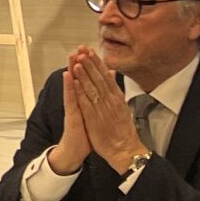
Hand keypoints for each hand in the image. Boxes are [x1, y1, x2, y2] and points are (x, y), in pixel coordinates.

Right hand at [46, 47, 96, 174]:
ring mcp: (74, 108)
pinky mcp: (72, 116)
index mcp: (87, 102)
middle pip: (79, 80)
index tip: (88, 51)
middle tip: (78, 48)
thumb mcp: (96, 114)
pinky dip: (70, 87)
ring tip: (72, 57)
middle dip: (79, 63)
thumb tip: (107, 84)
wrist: (76, 150)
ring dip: (72, 70)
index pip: (87, 80)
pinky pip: (71, 99)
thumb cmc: (88, 134)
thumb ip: (99, 98)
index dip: (88, 66)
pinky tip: (69, 76)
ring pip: (73, 86)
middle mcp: (79, 102)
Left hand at [69, 53, 142, 173]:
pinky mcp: (94, 118)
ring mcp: (102, 109)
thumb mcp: (122, 106)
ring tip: (77, 61)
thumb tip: (112, 74)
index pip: (106, 76)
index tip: (90, 51)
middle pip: (98, 78)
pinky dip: (80, 91)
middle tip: (82, 50)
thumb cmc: (123, 130)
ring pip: (92, 87)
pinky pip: (85, 102)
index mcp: (117, 97)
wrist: (125, 149)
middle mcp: (111, 100)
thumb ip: (115, 90)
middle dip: (89, 63)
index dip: (97, 63)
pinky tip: (74, 81)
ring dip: (84, 73)